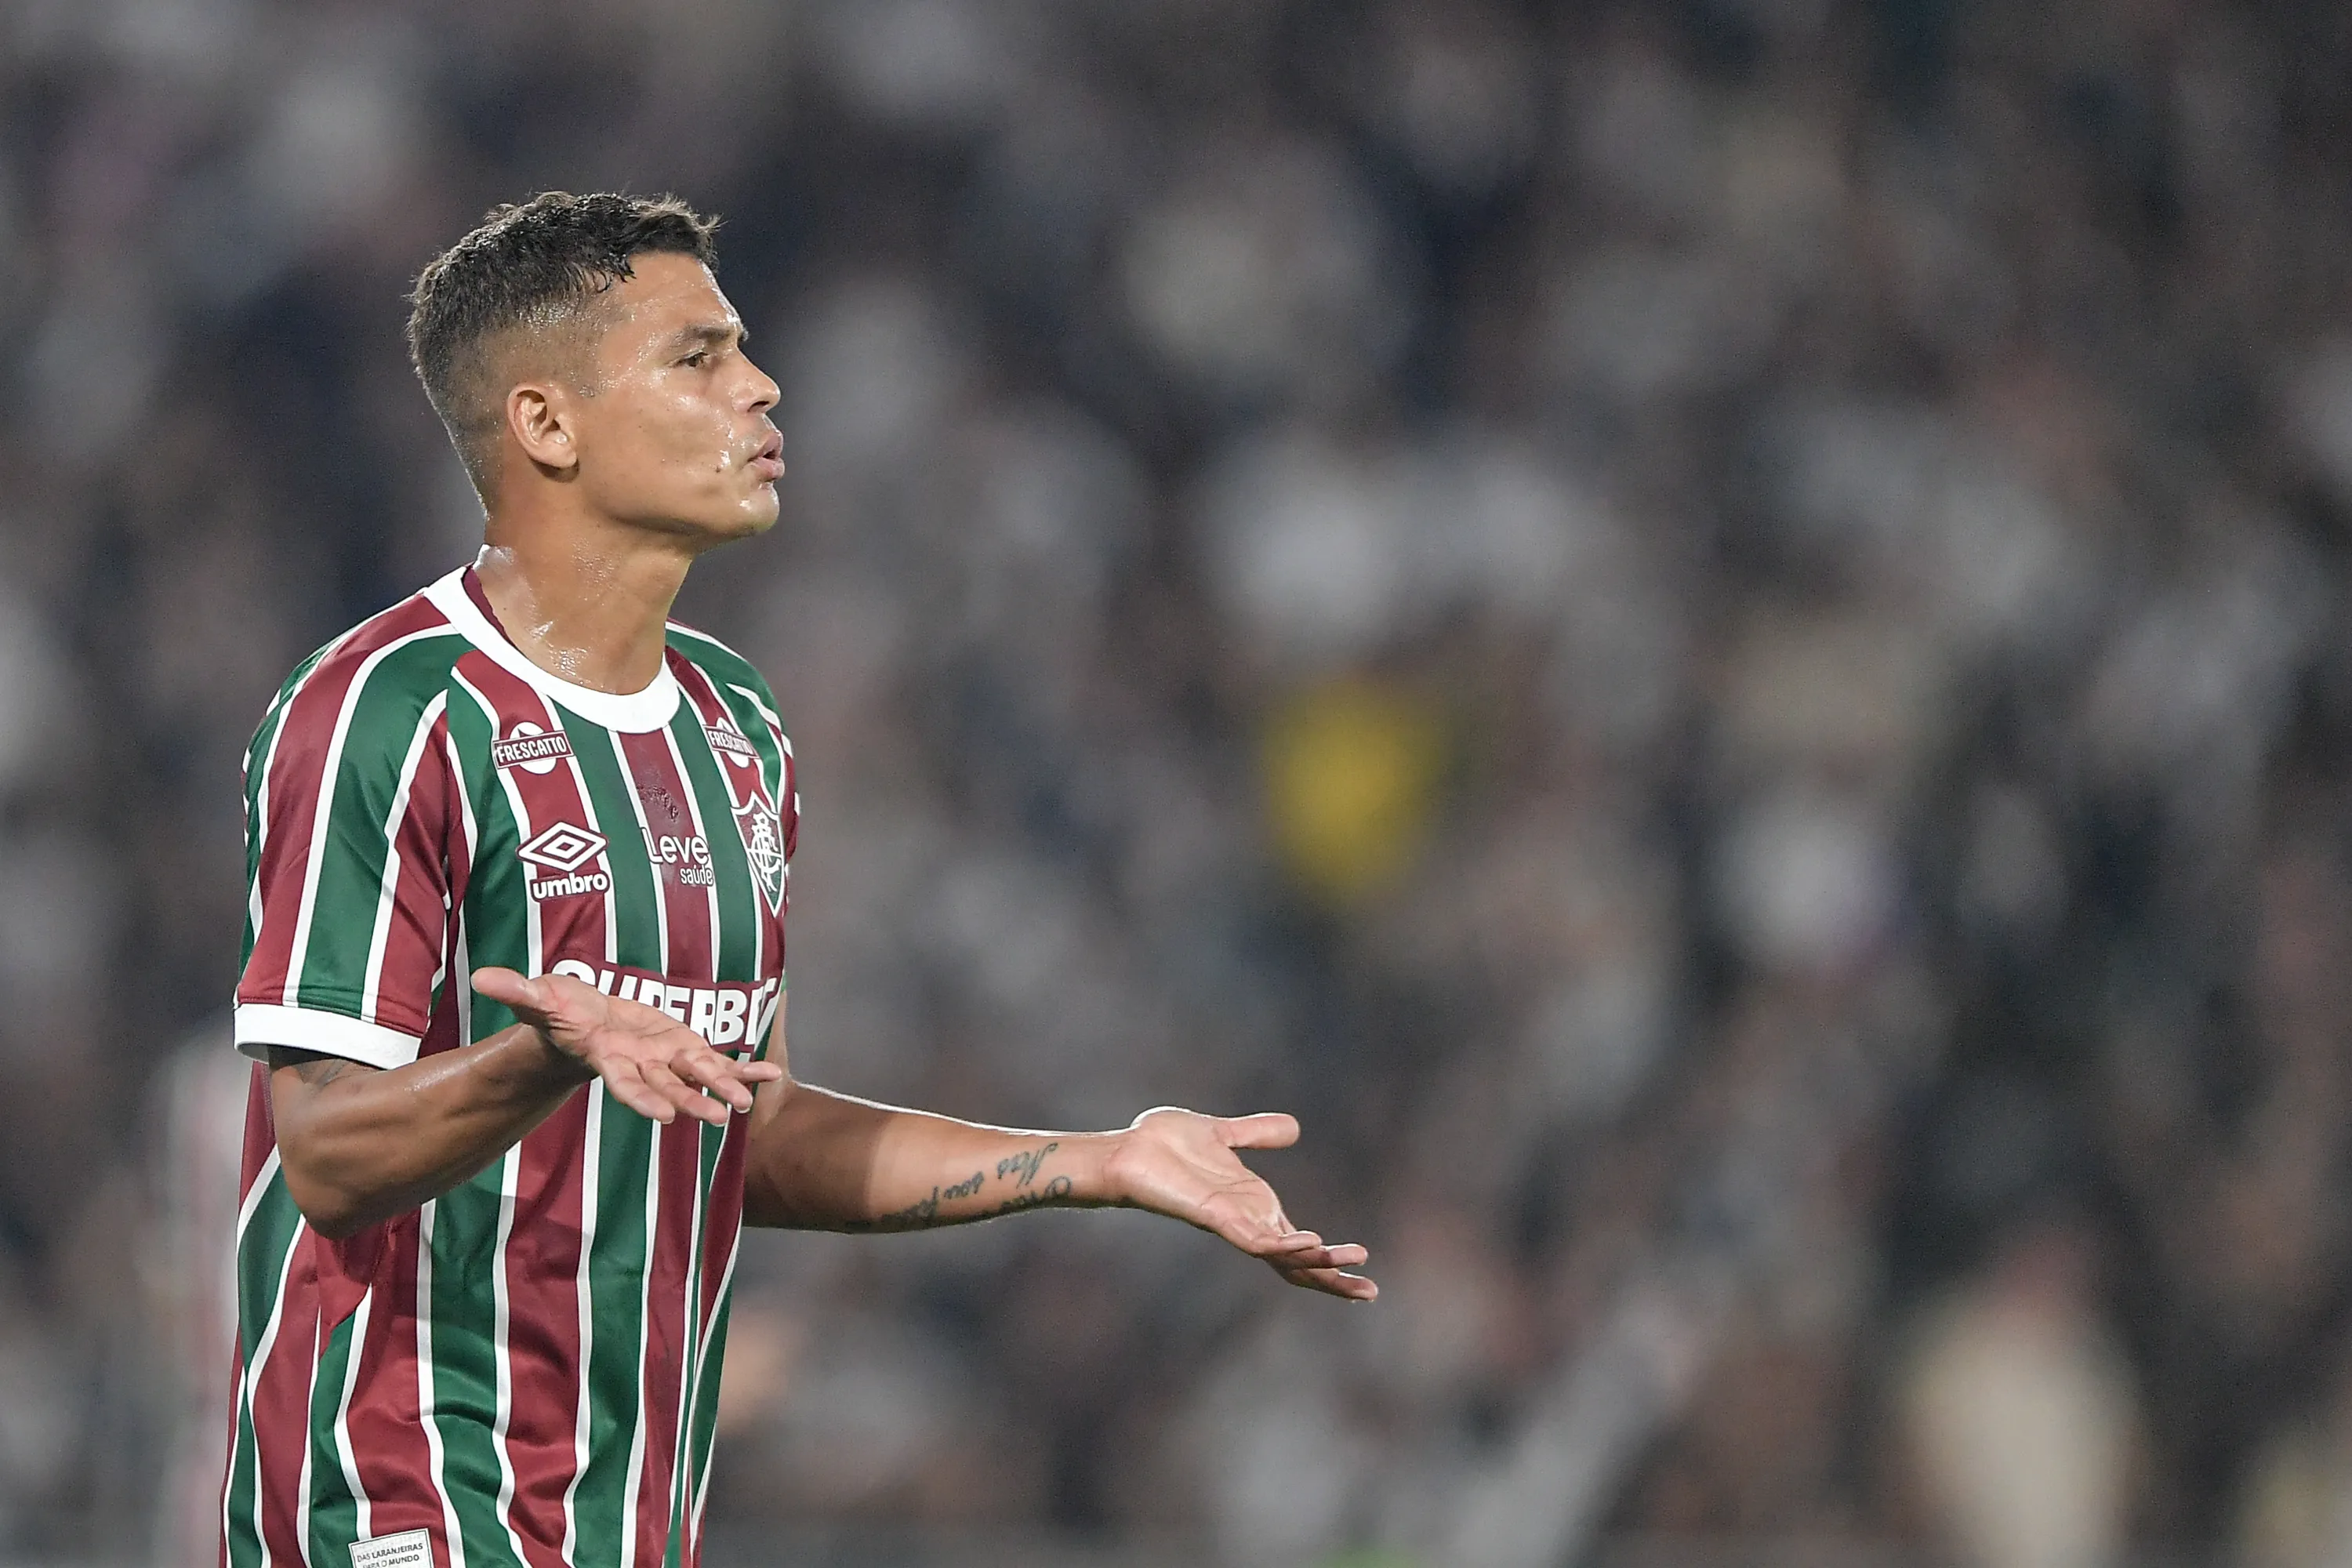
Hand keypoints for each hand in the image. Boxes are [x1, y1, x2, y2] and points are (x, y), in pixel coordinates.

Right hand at [472, 966, 783, 1126]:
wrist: (583, 1025)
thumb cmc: (558, 1012)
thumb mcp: (540, 997)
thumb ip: (518, 992)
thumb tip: (482, 977)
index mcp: (607, 1058)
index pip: (624, 1083)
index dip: (642, 1098)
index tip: (664, 1116)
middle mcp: (640, 1066)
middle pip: (667, 1088)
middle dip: (692, 1103)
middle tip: (719, 1119)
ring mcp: (665, 1060)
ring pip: (697, 1078)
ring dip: (723, 1089)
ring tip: (746, 1104)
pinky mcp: (684, 1050)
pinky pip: (719, 1062)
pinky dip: (743, 1070)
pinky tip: (770, 1075)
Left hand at [1099, 1108, 1376, 1301]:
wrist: (1127, 1148)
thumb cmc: (1164, 1144)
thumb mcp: (1223, 1133)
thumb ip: (1257, 1133)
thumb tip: (1295, 1128)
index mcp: (1253, 1207)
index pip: (1299, 1245)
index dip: (1329, 1259)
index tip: (1364, 1265)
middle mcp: (1247, 1222)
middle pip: (1297, 1263)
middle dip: (1333, 1279)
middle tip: (1371, 1293)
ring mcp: (1233, 1224)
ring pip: (1284, 1257)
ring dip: (1319, 1263)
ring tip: (1354, 1264)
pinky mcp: (1215, 1219)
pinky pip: (1256, 1241)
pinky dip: (1285, 1245)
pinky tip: (1311, 1242)